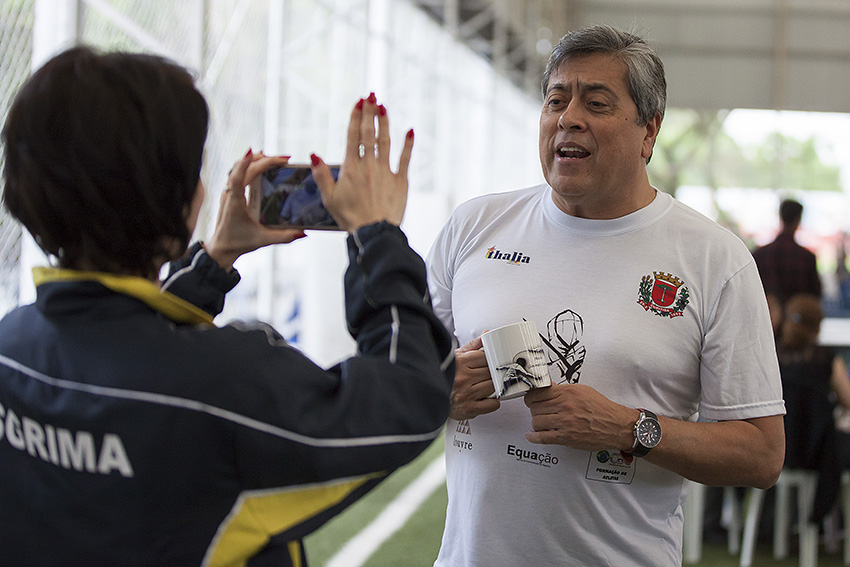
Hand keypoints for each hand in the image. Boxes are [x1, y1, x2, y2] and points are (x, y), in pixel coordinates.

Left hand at [204, 150, 306, 269]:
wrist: (221, 248)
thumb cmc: (238, 243)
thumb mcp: (263, 240)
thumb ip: (283, 237)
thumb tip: (302, 233)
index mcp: (235, 202)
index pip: (238, 177)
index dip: (246, 163)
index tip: (253, 151)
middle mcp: (229, 194)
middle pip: (244, 168)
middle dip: (265, 160)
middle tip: (285, 159)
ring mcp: (228, 192)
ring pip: (240, 167)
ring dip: (257, 160)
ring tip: (276, 159)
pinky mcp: (230, 193)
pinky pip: (239, 173)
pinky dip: (251, 166)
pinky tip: (263, 165)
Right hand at [311, 93, 413, 232]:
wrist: (374, 232)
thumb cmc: (349, 217)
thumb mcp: (329, 197)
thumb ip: (321, 174)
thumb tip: (314, 153)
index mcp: (351, 168)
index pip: (353, 136)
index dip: (356, 117)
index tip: (359, 101)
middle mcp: (369, 165)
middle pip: (369, 133)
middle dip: (370, 112)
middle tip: (371, 95)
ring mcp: (386, 172)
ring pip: (386, 142)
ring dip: (385, 122)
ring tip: (384, 106)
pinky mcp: (400, 181)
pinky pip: (405, 158)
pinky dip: (408, 144)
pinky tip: (410, 130)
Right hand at [449, 336, 499, 420]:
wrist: (430, 396)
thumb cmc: (445, 376)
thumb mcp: (455, 356)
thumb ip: (473, 346)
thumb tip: (487, 334)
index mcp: (460, 362)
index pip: (485, 357)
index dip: (489, 360)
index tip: (488, 363)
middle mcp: (463, 378)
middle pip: (490, 372)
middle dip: (490, 373)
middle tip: (485, 376)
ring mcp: (467, 394)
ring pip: (493, 386)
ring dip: (491, 387)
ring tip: (482, 386)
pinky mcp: (469, 408)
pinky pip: (492, 404)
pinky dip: (492, 402)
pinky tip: (484, 398)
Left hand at [523, 383, 637, 449]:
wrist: (616, 425)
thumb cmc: (602, 409)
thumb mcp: (582, 391)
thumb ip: (562, 389)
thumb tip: (547, 387)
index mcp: (567, 393)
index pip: (538, 393)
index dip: (531, 396)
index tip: (531, 399)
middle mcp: (565, 407)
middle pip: (535, 408)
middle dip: (534, 410)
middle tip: (538, 411)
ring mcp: (565, 423)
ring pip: (536, 422)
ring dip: (536, 423)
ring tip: (541, 422)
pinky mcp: (566, 437)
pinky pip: (543, 437)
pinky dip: (534, 437)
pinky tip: (531, 435)